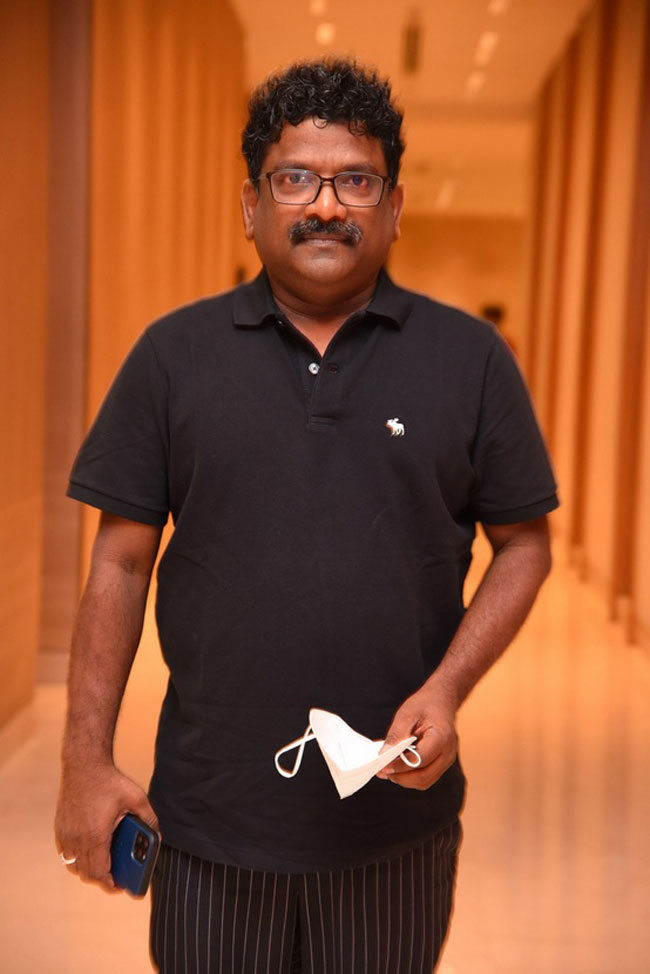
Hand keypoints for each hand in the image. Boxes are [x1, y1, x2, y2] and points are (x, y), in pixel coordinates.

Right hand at [54, 762, 158, 891]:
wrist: (84, 764)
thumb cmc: (109, 781)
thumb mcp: (136, 798)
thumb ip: (150, 819)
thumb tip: (158, 836)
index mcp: (96, 835)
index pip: (100, 873)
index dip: (110, 884)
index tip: (120, 887)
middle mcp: (77, 838)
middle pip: (87, 873)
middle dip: (102, 879)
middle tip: (116, 877)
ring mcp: (66, 834)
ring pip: (74, 865)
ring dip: (88, 869)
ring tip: (103, 865)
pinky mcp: (60, 828)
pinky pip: (66, 853)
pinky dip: (76, 858)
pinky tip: (89, 851)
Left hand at [377, 688, 457, 789]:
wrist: (442, 701)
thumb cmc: (425, 705)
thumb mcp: (407, 714)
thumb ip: (396, 735)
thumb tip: (383, 755)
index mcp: (442, 737)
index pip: (420, 759)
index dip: (401, 765)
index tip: (383, 766)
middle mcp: (448, 753)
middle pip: (423, 777)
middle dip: (401, 778)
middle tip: (382, 771)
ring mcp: (446, 761)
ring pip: (424, 781)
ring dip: (405, 780)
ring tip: (388, 770)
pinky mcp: (441, 764)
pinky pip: (425, 777)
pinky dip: (410, 777)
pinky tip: (398, 768)